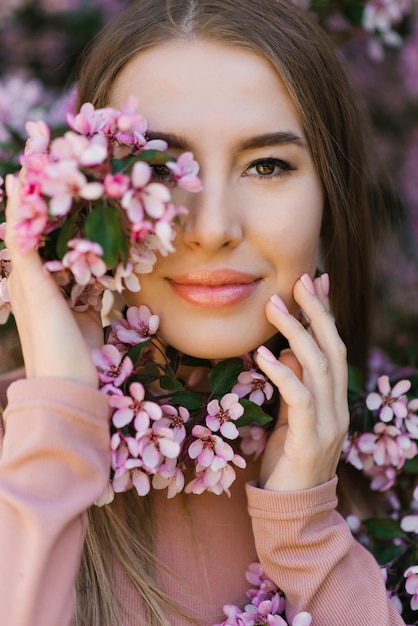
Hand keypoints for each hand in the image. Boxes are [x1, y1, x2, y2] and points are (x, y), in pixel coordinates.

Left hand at [4, 174, 102, 386]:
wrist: (71, 384)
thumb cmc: (49, 340)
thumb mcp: (36, 295)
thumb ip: (27, 256)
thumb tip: (16, 209)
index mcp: (26, 277)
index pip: (23, 228)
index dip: (25, 195)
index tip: (31, 160)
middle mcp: (45, 283)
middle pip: (51, 237)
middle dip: (59, 208)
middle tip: (72, 172)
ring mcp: (68, 296)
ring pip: (77, 255)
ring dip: (86, 231)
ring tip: (98, 200)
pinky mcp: (89, 309)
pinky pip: (98, 279)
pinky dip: (106, 263)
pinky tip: (119, 247)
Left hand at [256, 273, 348, 490]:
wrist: (293, 510)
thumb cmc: (287, 461)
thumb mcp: (289, 418)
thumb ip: (292, 386)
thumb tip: (285, 353)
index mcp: (334, 399)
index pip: (333, 348)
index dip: (325, 314)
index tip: (315, 283)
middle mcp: (338, 406)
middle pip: (333, 349)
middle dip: (317, 311)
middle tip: (301, 279)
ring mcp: (329, 423)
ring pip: (318, 366)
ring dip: (297, 331)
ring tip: (274, 305)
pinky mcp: (311, 439)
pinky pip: (299, 397)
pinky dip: (281, 373)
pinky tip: (262, 354)